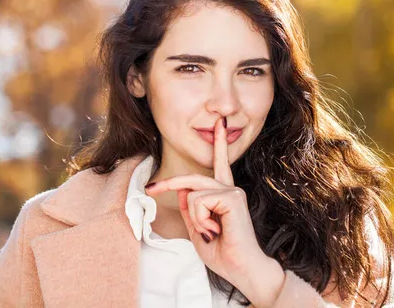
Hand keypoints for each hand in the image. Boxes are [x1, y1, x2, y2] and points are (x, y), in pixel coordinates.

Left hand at [144, 117, 284, 304]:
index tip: (219, 124)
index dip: (219, 144)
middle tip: (150, 189)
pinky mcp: (233, 197)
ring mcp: (233, 191)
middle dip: (169, 182)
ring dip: (194, 219)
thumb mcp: (199, 230)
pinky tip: (215, 230)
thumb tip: (183, 192)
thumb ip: (191, 211)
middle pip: (193, 178)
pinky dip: (200, 219)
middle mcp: (230, 189)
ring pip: (193, 193)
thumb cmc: (225, 254)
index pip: (220, 164)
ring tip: (209, 233)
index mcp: (224, 196)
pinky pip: (199, 201)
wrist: (243, 269)